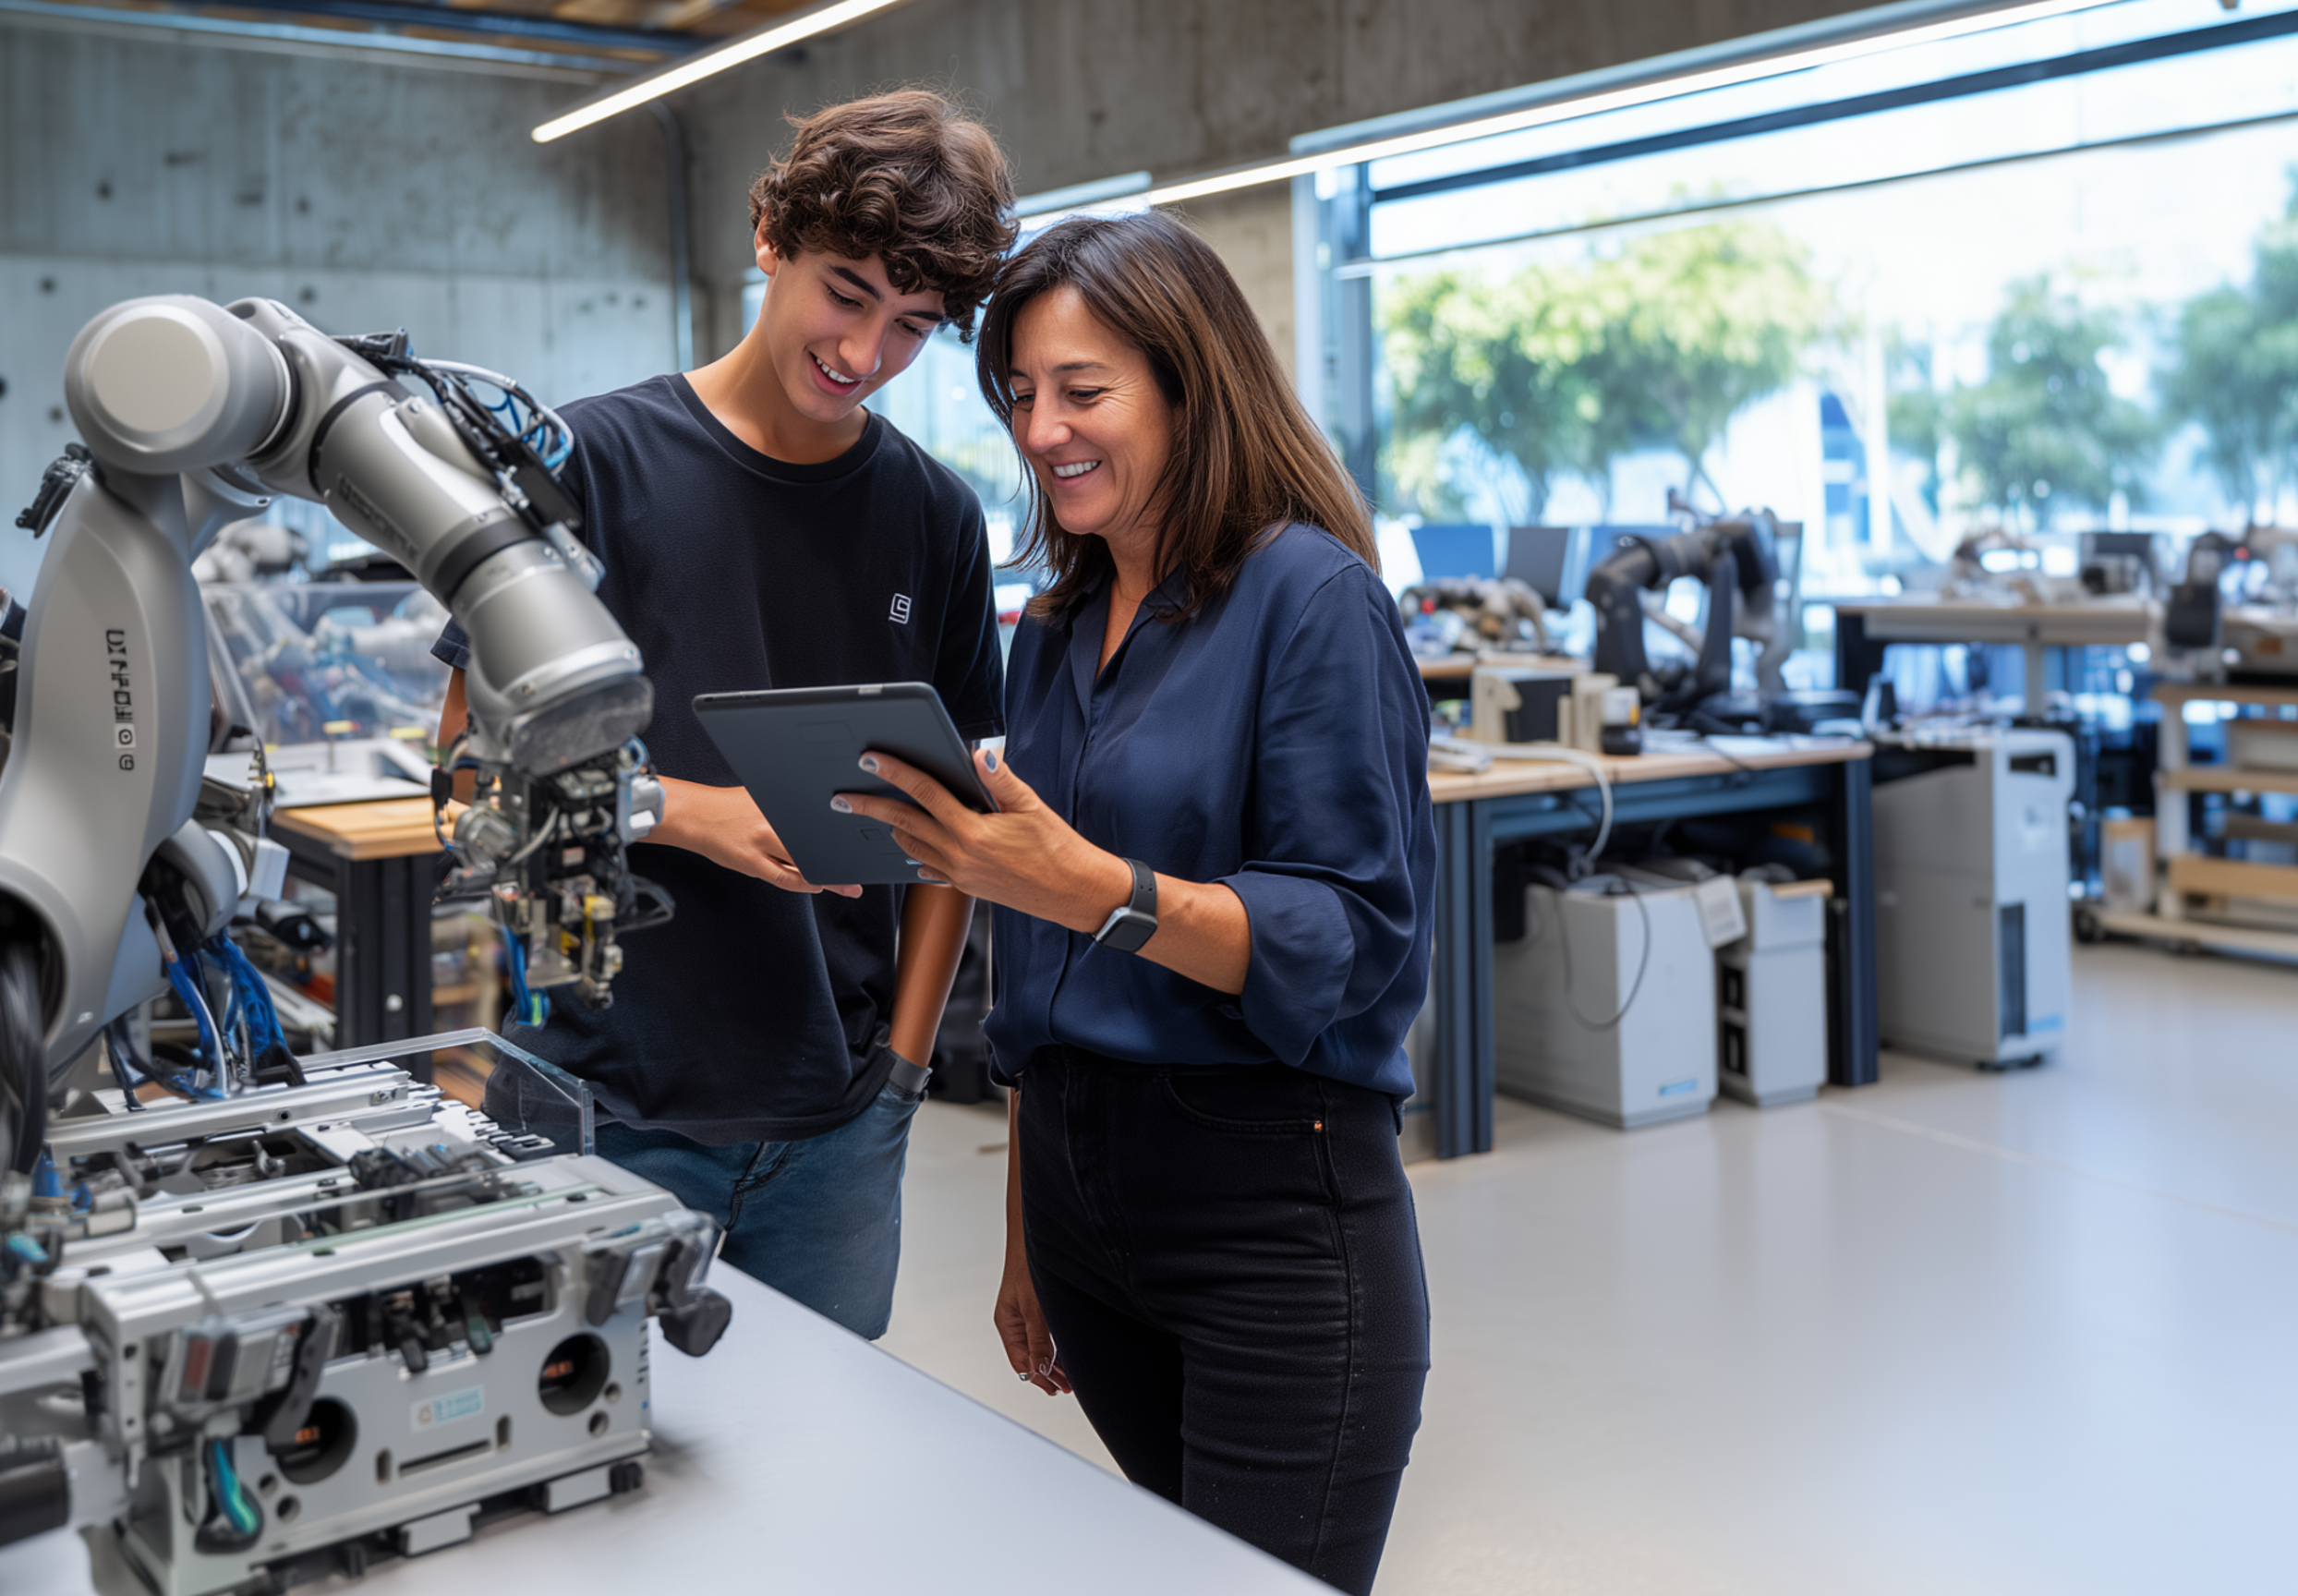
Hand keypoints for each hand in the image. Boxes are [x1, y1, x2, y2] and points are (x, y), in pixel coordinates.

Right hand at [651, 777, 860, 896]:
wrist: (695, 815)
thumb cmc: (729, 805)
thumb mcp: (763, 796)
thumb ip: (789, 806)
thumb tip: (820, 814)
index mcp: (777, 803)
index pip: (816, 819)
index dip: (840, 831)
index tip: (859, 839)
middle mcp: (771, 822)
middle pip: (815, 844)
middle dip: (840, 859)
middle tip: (861, 869)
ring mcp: (760, 844)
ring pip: (802, 864)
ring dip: (827, 878)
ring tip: (848, 886)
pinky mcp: (749, 862)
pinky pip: (782, 878)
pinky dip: (802, 883)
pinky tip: (817, 885)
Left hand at [833, 750, 1129, 932]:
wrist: (1075, 893)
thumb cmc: (1059, 849)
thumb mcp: (1033, 806)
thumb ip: (1001, 778)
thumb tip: (978, 752)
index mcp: (974, 832)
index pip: (925, 794)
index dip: (895, 772)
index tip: (871, 758)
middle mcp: (960, 856)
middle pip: (904, 824)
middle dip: (870, 807)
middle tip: (842, 797)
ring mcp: (960, 875)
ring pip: (911, 848)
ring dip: (892, 829)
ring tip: (877, 812)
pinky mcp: (965, 886)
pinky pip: (929, 869)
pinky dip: (916, 853)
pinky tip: (911, 844)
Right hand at [995, 1236, 1069, 1395]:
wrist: (1036, 1233)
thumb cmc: (1029, 1264)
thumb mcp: (1035, 1308)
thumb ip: (1038, 1340)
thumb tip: (1041, 1369)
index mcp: (1007, 1323)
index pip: (1021, 1362)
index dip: (1039, 1378)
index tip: (1057, 1389)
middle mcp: (1015, 1320)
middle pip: (1029, 1356)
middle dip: (1048, 1373)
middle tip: (1068, 1386)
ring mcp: (1026, 1312)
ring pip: (1038, 1346)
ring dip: (1054, 1361)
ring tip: (1070, 1375)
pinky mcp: (1038, 1304)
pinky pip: (1045, 1332)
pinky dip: (1056, 1345)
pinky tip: (1067, 1352)